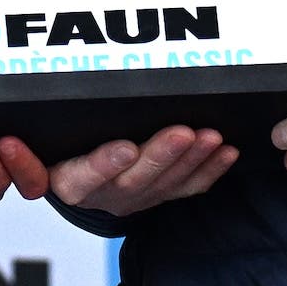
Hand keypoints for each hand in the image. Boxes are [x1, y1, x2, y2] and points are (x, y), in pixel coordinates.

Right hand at [48, 126, 236, 217]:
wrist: (80, 174)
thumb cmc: (70, 146)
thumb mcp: (60, 135)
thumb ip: (69, 120)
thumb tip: (82, 87)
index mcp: (70, 181)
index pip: (82, 177)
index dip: (104, 164)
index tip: (126, 148)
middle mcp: (104, 195)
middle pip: (133, 180)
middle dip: (162, 154)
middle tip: (183, 133)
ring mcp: (135, 198)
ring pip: (167, 183)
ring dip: (192, 159)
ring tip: (210, 138)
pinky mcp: (159, 196)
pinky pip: (188, 187)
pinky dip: (210, 169)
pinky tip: (226, 152)